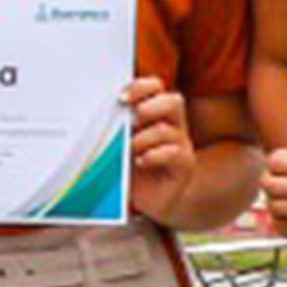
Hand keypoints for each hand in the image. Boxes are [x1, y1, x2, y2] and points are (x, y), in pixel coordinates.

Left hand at [124, 76, 194, 195]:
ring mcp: (181, 143)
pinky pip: (173, 152)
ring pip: (166, 130)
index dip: (141, 87)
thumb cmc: (131, 167)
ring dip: (142, 138)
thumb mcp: (119, 142)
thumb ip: (116, 126)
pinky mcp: (185, 163)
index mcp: (156, 112)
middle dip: (148, 108)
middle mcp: (173, 124)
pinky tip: (141, 162)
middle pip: (173, 101)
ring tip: (129, 149)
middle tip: (131, 122)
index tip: (121, 98)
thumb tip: (101, 114)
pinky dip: (153, 156)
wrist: (144, 200)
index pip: (156, 88)